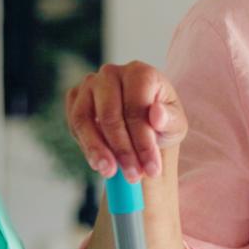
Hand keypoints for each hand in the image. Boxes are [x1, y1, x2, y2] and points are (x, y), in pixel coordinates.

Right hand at [66, 62, 187, 182]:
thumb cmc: (161, 121)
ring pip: (84, 119)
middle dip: (122, 150)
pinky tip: (99, 162)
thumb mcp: (175, 124)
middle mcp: (111, 73)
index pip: (136, 108)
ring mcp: (89, 84)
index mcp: (140, 72)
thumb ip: (170, 120)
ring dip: (97, 150)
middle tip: (132, 176)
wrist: (143, 123)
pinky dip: (85, 145)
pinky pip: (74, 124)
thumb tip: (157, 115)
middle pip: (109, 115)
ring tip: (110, 173)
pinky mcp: (75, 98)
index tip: (151, 169)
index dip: (143, 142)